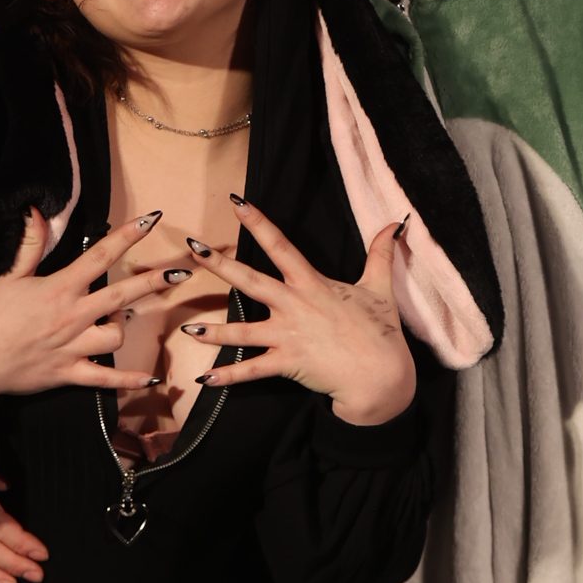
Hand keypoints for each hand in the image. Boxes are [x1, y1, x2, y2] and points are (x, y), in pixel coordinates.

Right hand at [0, 209, 162, 404]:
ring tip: (122, 319)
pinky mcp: (69, 374)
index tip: (150, 221)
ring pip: (116, 335)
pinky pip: (106, 379)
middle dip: (153, 282)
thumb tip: (37, 211)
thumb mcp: (7, 276)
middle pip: (121, 295)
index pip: (100, 256)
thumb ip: (29, 246)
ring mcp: (73, 347)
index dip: (127, 236)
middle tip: (180, 273)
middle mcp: (72, 316)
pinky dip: (129, 382)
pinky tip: (150, 380)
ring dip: (124, 326)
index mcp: (59, 288)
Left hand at [174, 199, 415, 427]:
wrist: (382, 376)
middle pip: (251, 281)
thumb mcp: (380, 288)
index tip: (237, 203)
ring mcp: (288, 336)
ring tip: (187, 329)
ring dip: (213, 332)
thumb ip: (380, 254)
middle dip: (220, 265)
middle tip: (193, 249)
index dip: (258, 223)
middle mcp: (294, 306)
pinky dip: (230, 377)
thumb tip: (394, 224)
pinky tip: (206, 380)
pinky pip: (253, 371)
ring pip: (243, 332)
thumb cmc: (381, 332)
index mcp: (312, 284)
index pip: (281, 246)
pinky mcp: (288, 363)